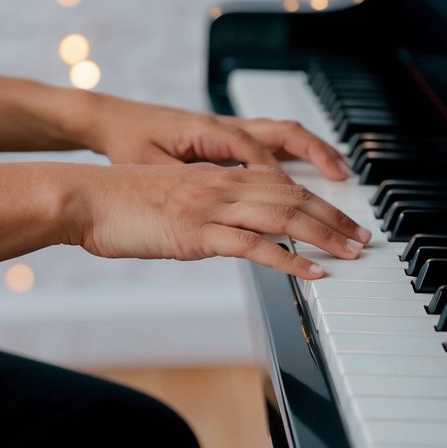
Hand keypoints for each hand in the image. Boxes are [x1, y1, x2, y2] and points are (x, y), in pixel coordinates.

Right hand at [67, 162, 370, 279]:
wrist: (84, 198)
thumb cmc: (115, 202)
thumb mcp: (164, 198)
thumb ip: (195, 209)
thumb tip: (212, 228)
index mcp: (212, 175)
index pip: (277, 182)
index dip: (313, 198)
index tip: (337, 215)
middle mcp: (219, 185)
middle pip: (291, 196)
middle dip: (332, 217)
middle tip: (362, 236)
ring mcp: (210, 207)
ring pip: (282, 216)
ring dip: (324, 235)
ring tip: (352, 252)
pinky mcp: (198, 233)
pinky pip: (254, 246)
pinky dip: (289, 259)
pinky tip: (312, 272)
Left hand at [79, 94, 351, 179]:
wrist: (110, 120)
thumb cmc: (127, 140)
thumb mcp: (150, 165)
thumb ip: (186, 183)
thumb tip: (218, 200)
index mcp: (208, 130)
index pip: (258, 152)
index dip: (281, 179)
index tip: (303, 206)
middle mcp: (225, 126)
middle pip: (284, 135)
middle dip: (318, 158)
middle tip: (344, 183)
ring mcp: (228, 129)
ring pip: (282, 135)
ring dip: (313, 152)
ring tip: (341, 174)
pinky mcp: (226, 137)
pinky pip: (269, 142)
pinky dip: (294, 154)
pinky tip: (308, 174)